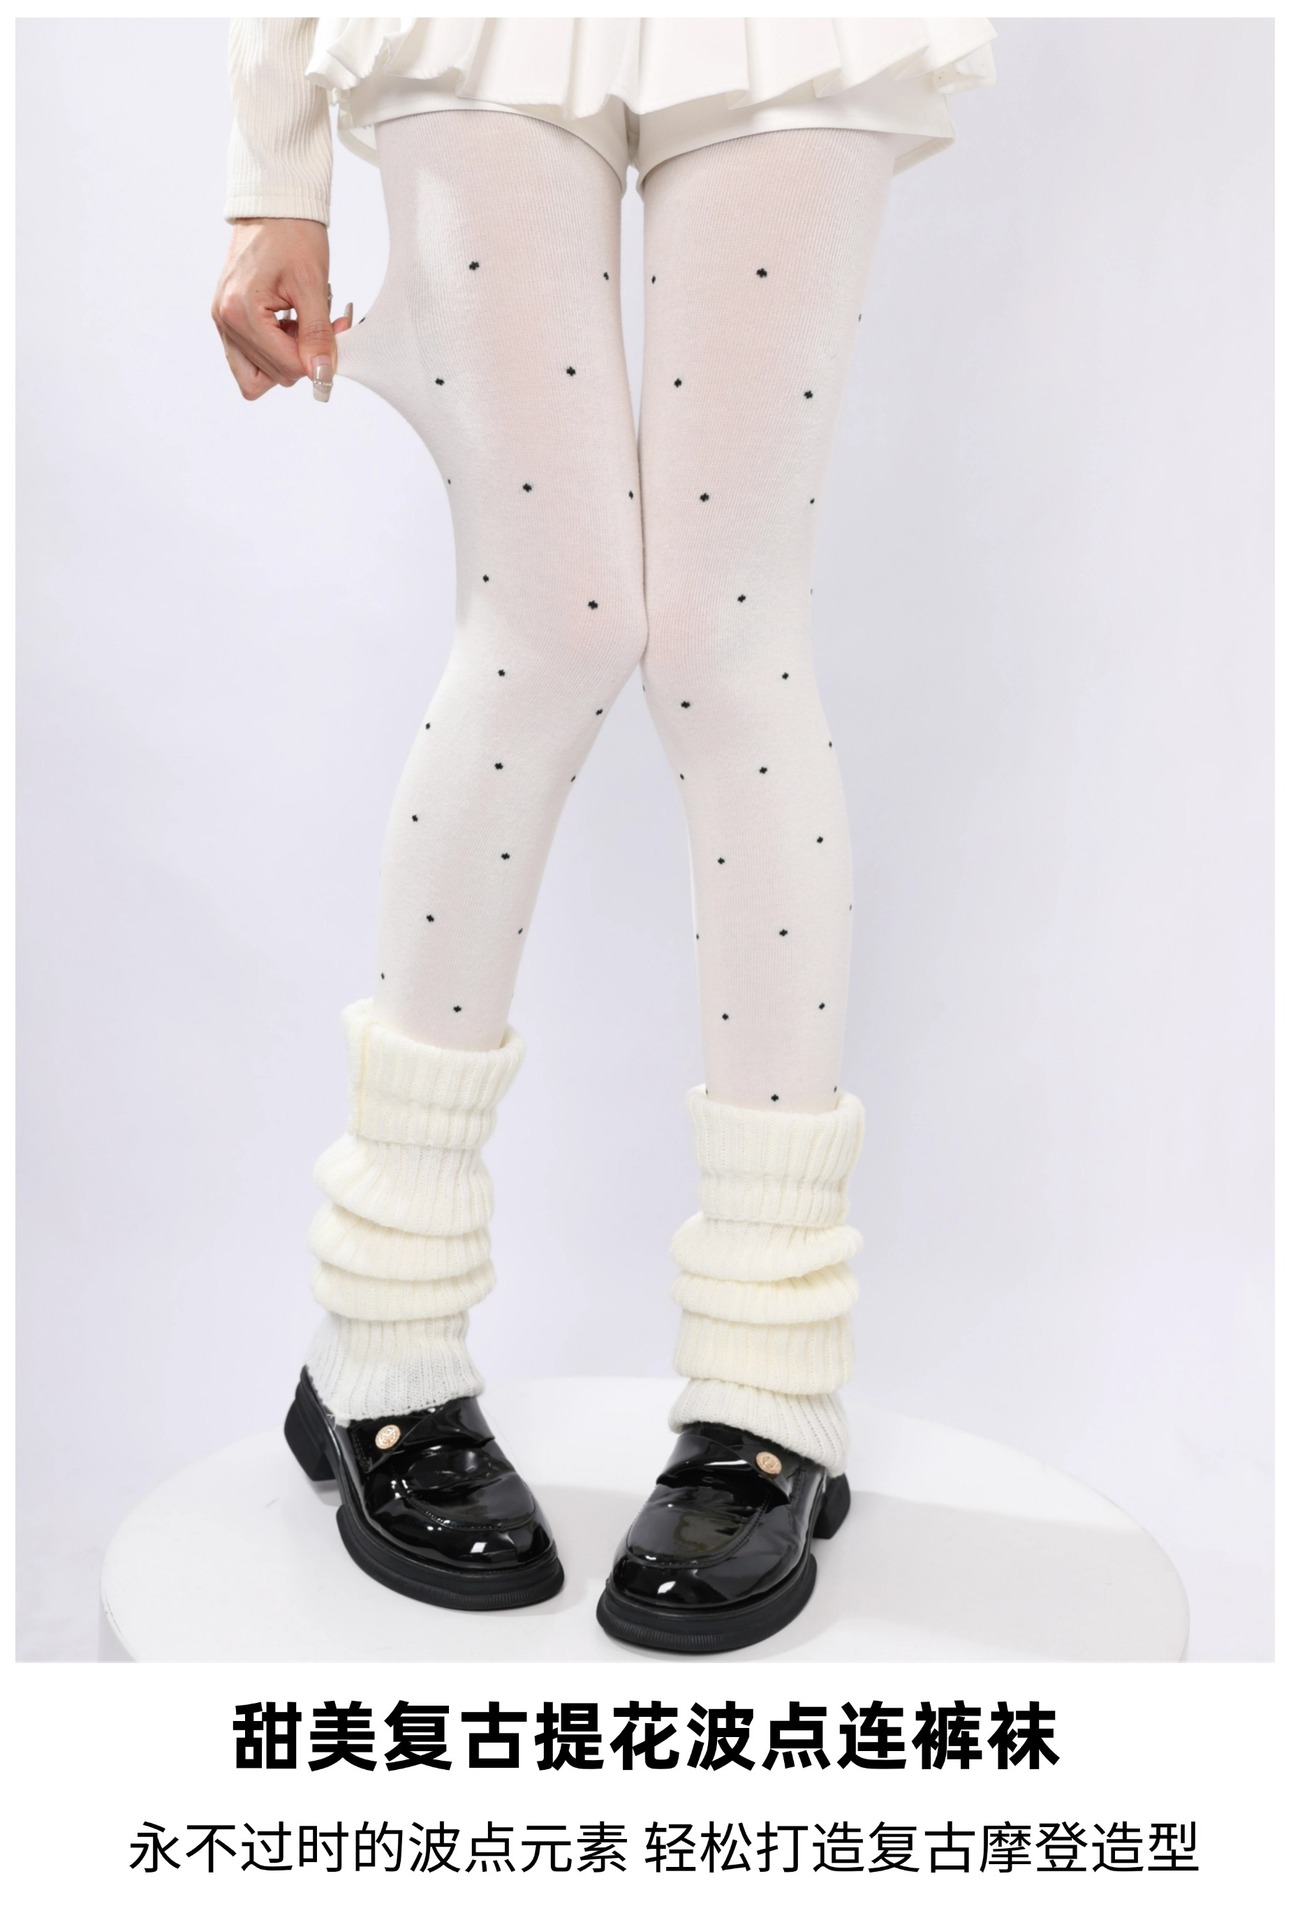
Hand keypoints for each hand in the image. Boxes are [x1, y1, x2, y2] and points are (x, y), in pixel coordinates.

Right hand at [212, 217, 352, 401]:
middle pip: (271, 377)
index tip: (335, 332)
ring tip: (299, 326)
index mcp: (239, 311)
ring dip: (285, 359)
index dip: (317, 359)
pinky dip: (273, 351)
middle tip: (321, 326)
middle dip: (302, 358)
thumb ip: (317, 335)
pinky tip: (288, 326)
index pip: (285, 368)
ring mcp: (222, 322)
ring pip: (256, 376)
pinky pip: (249, 359)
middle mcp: (225, 320)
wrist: (274, 207)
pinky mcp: (227, 319)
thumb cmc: (291, 235)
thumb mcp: (312, 286)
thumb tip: (322, 373)